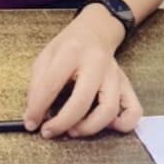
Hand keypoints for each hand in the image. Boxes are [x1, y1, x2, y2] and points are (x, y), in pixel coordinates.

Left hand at [23, 18, 142, 138]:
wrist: (95, 31)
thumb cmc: (68, 47)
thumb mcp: (46, 56)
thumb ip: (37, 84)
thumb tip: (33, 116)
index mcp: (71, 52)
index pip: (52, 84)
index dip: (38, 108)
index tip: (30, 123)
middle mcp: (96, 63)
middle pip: (82, 100)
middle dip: (63, 122)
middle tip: (49, 131)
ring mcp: (115, 75)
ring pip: (109, 110)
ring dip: (89, 128)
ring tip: (73, 130)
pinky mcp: (127, 85)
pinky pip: (133, 111)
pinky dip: (122, 125)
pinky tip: (105, 126)